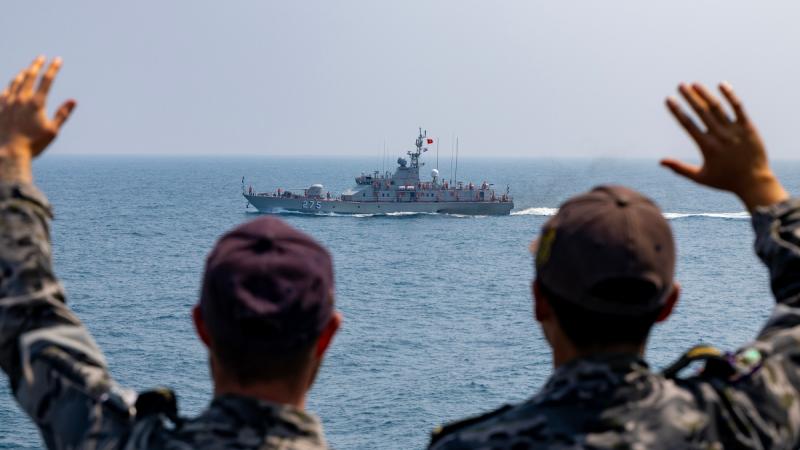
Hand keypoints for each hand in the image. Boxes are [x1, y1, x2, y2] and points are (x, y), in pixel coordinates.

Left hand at [0, 56, 75, 182]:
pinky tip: (12, 86)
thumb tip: (73, 101)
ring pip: (15, 82)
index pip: (47, 80)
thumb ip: (63, 114)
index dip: (53, 68)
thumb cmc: (34, 144)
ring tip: (27, 69)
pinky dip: (11, 86)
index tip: (58, 59)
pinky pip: (5, 92)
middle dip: (36, 65)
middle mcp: (21, 98)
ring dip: (23, 74)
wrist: (9, 152)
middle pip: (29, 75)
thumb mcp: (53, 130)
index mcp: (36, 103)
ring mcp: (8, 102)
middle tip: (41, 57)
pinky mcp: (0, 108)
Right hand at [662, 82, 787, 209]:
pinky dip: (730, 96)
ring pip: (717, 108)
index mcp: (707, 147)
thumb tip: (660, 161)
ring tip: (694, 84)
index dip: (677, 111)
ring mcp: (735, 130)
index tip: (669, 100)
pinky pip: (738, 108)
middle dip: (689, 97)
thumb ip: (679, 168)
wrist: (754, 182)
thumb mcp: (700, 178)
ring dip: (705, 94)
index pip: (688, 124)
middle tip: (680, 85)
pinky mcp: (748, 127)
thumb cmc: (725, 181)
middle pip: (701, 112)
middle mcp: (720, 136)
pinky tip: (722, 85)